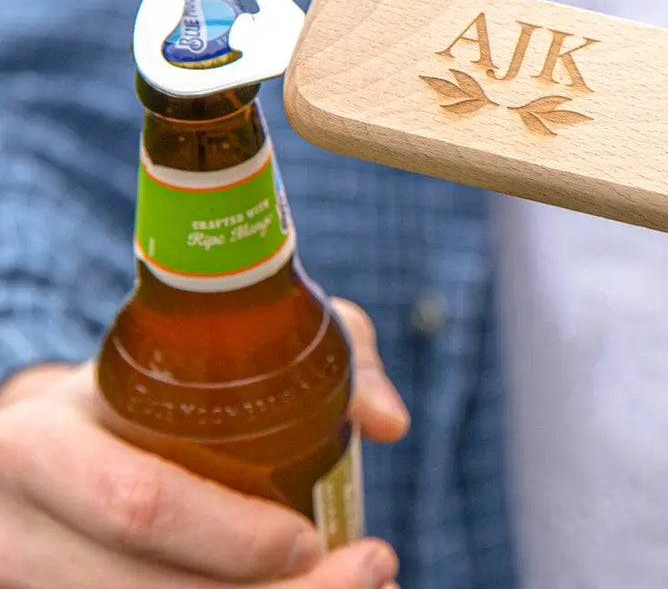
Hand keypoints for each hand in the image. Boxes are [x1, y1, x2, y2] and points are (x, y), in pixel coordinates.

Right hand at [0, 298, 407, 587]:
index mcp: (45, 440)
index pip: (140, 502)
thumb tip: (389, 421)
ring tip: (361, 587)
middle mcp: (19, 526)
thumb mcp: (223, 344)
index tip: (312, 537)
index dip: (233, 535)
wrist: (53, 440)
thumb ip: (325, 353)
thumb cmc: (155, 383)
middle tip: (369, 574)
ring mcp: (30, 581)